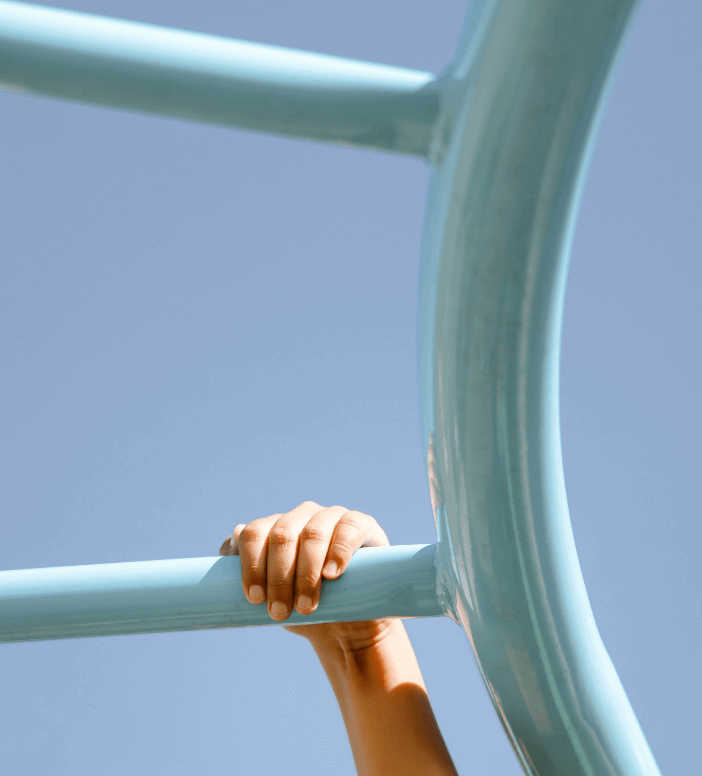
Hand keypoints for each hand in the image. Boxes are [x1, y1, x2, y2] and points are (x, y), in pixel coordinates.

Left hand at [219, 501, 390, 649]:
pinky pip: (349, 528)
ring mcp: (332, 517)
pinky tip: (332, 573)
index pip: (254, 533)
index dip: (250, 564)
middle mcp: (302, 516)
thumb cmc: (304, 606)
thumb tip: (230, 545)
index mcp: (275, 527)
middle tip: (279, 611)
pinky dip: (338, 550)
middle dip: (278, 576)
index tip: (254, 599)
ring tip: (306, 605)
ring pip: (313, 533)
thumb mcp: (272, 596)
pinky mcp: (362, 525)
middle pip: (282, 534)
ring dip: (306, 572)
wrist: (348, 623)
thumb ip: (246, 574)